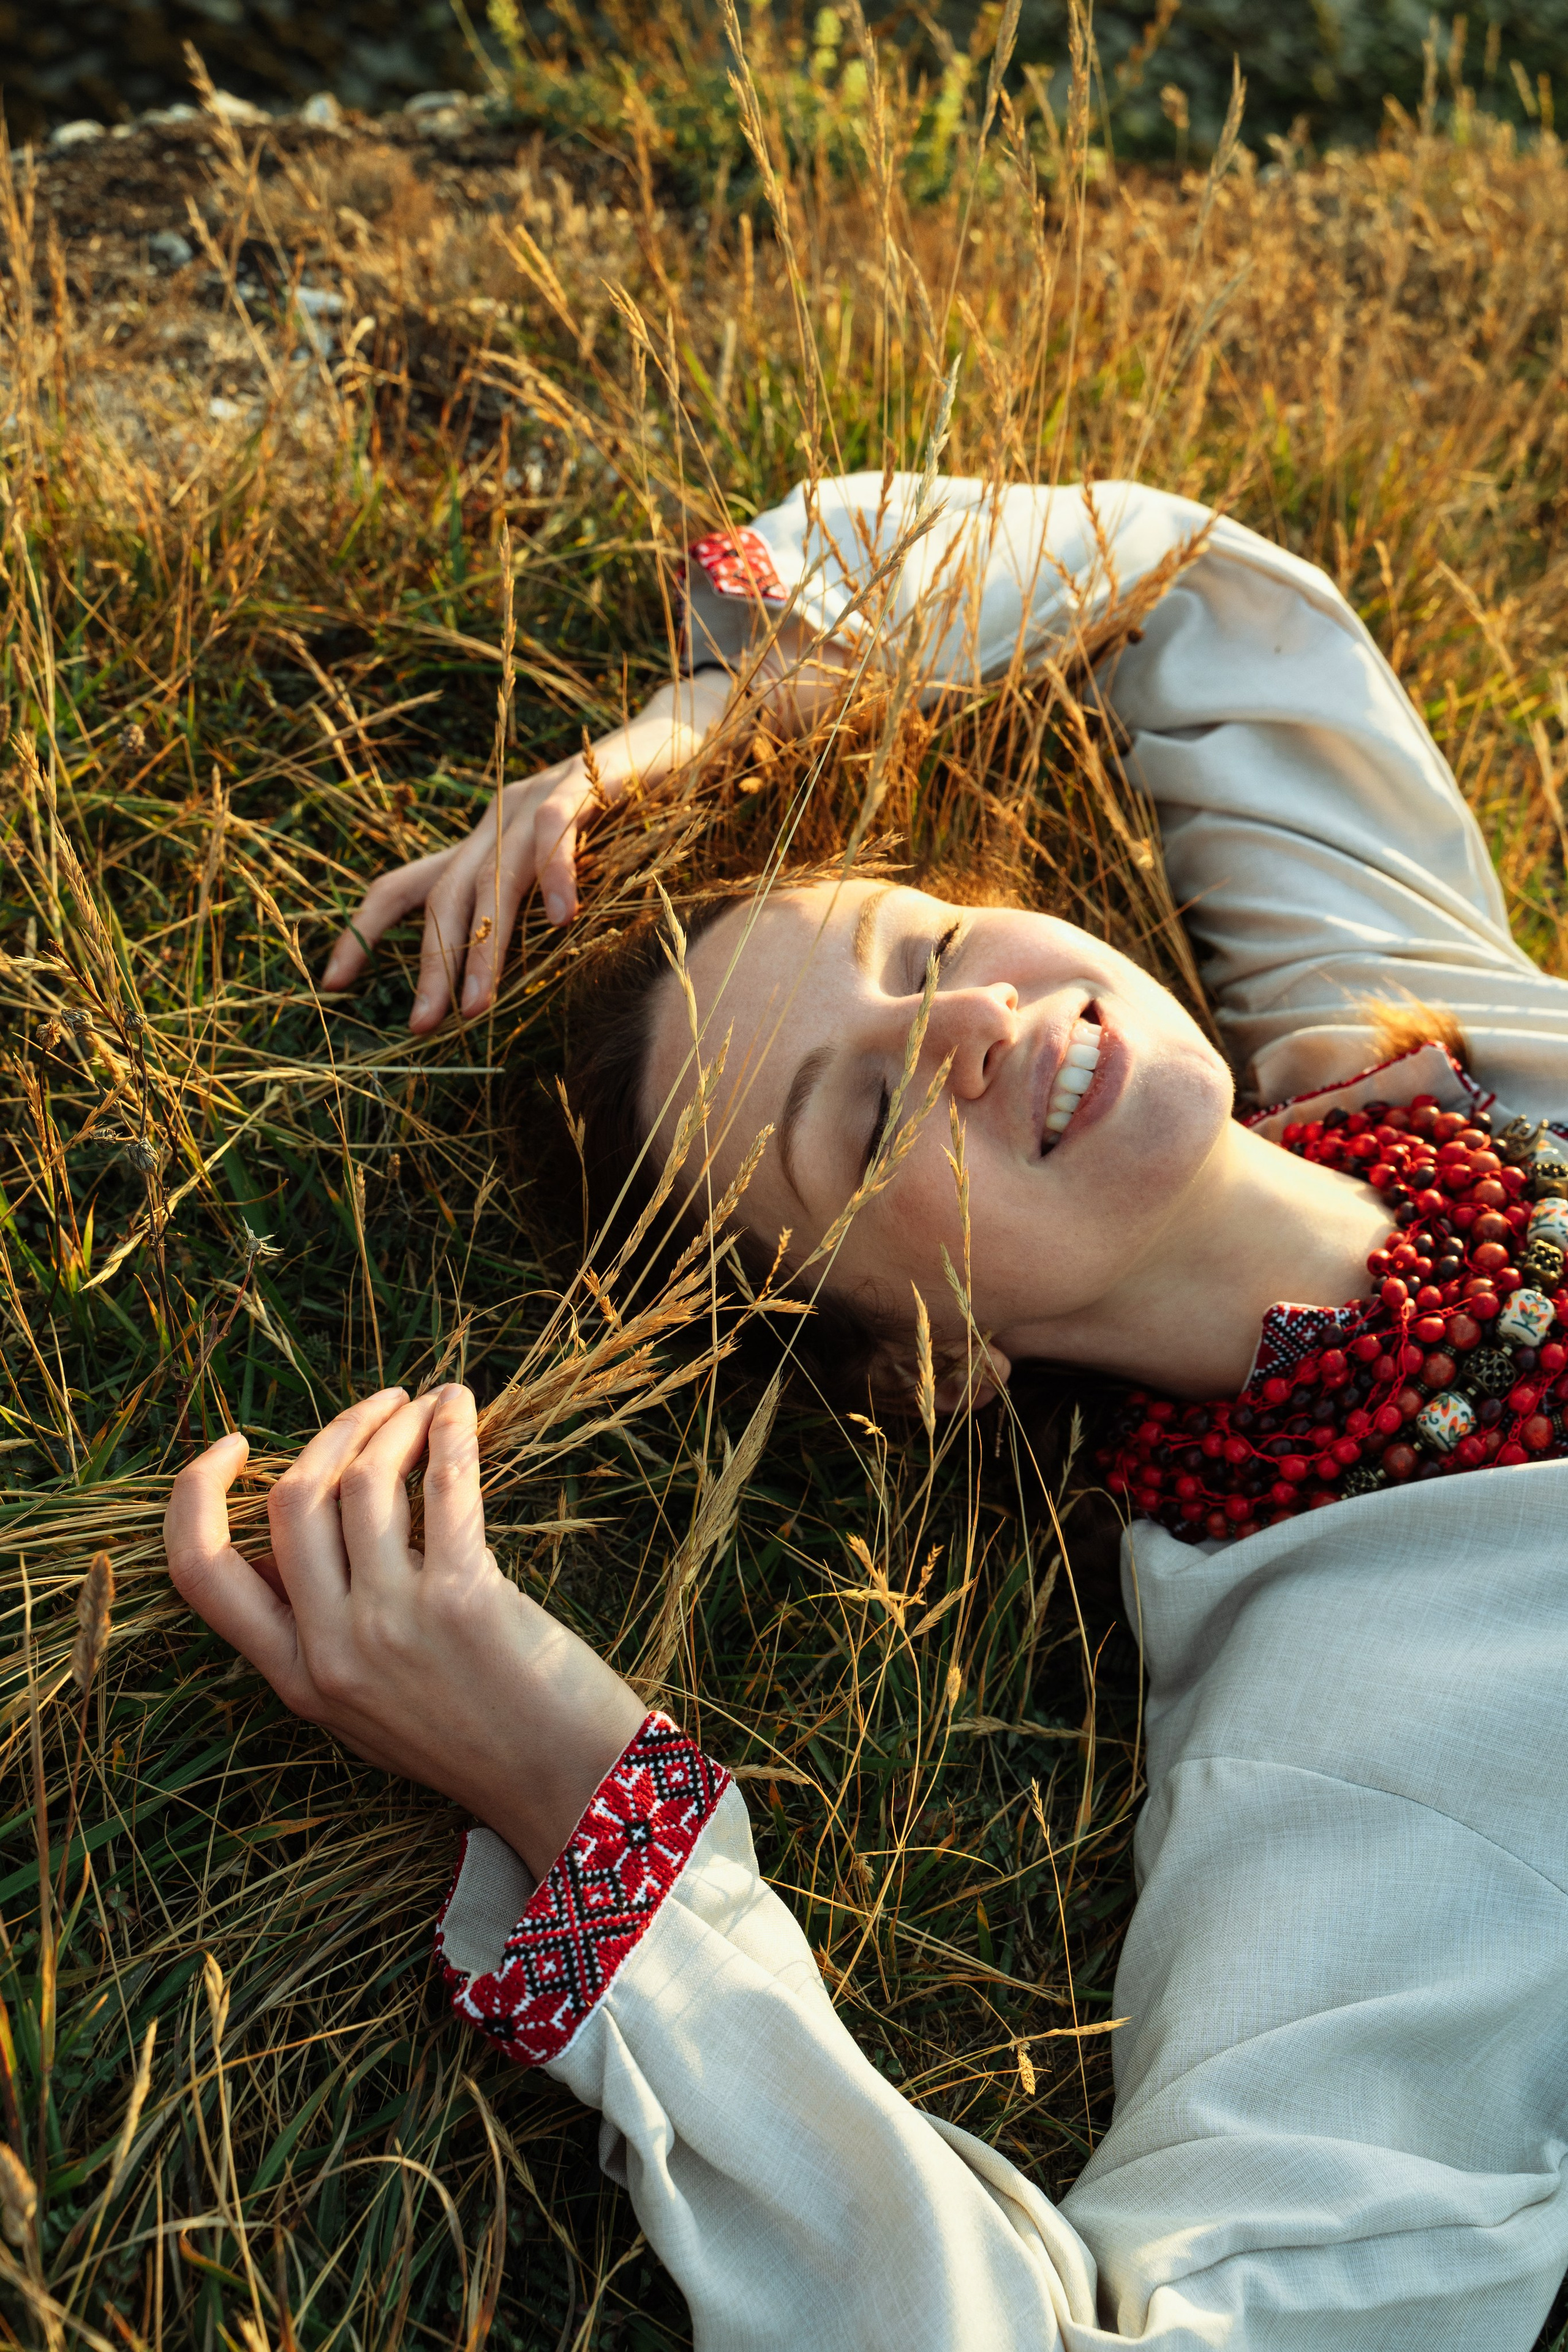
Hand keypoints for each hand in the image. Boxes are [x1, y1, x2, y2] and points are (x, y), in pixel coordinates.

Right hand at [164, 1387, 645, 1879]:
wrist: (566, 1785)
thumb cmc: (476, 1737)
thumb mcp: (365, 1707)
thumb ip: (322, 1633)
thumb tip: (303, 1524)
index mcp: (296, 1679)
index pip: (202, 1573)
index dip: (196, 1495)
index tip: (231, 1446)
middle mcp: (331, 1652)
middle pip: (291, 1502)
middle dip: (331, 1434)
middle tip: (377, 1408)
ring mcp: (393, 1625)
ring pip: (363, 1480)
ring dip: (393, 1425)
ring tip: (424, 1407)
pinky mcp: (464, 1600)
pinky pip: (442, 1485)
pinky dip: (449, 1431)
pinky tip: (459, 1408)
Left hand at [321, 675, 731, 1030]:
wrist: (675, 743)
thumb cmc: (624, 823)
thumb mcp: (562, 874)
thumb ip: (527, 913)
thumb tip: (495, 981)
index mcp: (479, 846)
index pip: (401, 887)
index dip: (361, 932)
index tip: (333, 983)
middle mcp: (494, 821)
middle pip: (444, 897)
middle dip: (432, 965)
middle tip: (424, 1025)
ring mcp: (533, 800)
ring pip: (494, 877)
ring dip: (485, 946)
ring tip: (480, 1005)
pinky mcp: (583, 783)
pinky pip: (556, 831)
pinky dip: (555, 875)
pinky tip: (563, 921)